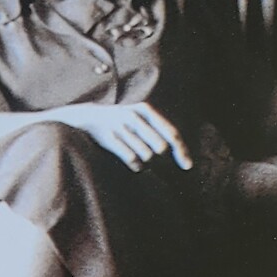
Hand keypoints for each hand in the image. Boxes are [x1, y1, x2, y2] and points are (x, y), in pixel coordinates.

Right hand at [63, 102, 192, 171]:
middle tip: (153, 159)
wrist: (88, 117)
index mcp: (146, 110)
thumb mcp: (141, 117)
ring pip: (146, 155)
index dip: (181, 151)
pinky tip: (135, 164)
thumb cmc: (122, 121)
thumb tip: (182, 154)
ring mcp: (121, 127)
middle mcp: (135, 116)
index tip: (188, 167)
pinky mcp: (110, 138)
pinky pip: (132, 159)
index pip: (171, 133)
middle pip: (160, 147)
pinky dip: (136, 166)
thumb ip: (160, 131)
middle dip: (160, 158)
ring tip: (141, 159)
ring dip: (146, 162)